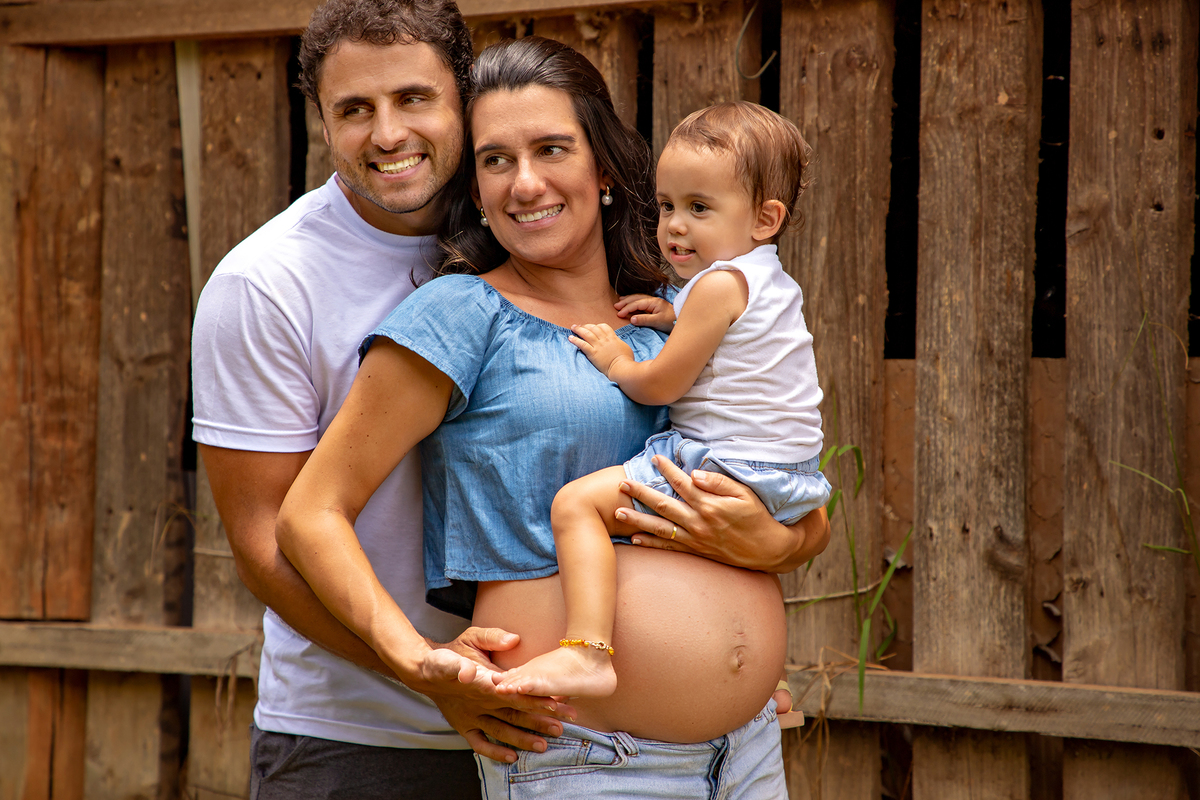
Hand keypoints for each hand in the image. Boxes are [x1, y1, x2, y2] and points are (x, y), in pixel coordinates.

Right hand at [414, 627, 576, 762]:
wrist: (423, 669)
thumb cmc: (452, 652)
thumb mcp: (471, 637)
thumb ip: (492, 637)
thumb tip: (513, 639)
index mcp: (484, 680)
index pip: (514, 690)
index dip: (535, 697)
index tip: (556, 703)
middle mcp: (479, 701)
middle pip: (513, 712)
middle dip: (538, 720)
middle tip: (562, 725)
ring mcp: (471, 715)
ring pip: (500, 730)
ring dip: (522, 738)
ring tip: (544, 745)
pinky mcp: (463, 725)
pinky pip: (479, 743)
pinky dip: (494, 752)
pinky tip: (512, 758)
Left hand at [569, 323, 634, 378]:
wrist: (622, 368)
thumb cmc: (626, 360)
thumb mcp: (625, 348)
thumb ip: (619, 343)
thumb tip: (617, 343)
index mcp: (613, 338)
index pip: (603, 327)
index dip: (597, 326)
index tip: (593, 327)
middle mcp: (604, 340)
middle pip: (593, 328)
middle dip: (586, 326)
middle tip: (580, 326)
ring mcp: (598, 346)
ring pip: (586, 334)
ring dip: (579, 329)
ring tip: (573, 327)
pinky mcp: (593, 353)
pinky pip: (582, 344)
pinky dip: (575, 340)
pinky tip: (570, 338)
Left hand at [614, 455, 829, 572]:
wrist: (768, 550)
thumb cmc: (758, 517)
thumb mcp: (745, 494)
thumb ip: (718, 482)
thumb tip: (694, 473)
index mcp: (709, 505)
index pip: (682, 483)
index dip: (666, 470)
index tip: (654, 458)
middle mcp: (698, 522)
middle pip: (663, 504)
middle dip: (641, 493)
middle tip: (621, 483)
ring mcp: (695, 538)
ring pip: (660, 528)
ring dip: (638, 519)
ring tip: (618, 512)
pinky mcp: (696, 551)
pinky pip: (669, 548)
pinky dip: (650, 544)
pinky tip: (634, 539)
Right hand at [615, 294, 675, 331]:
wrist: (682, 321)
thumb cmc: (671, 321)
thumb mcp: (657, 322)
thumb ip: (644, 319)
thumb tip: (631, 319)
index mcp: (653, 302)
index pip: (637, 304)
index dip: (627, 308)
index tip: (619, 314)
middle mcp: (653, 300)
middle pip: (636, 298)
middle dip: (625, 302)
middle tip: (616, 306)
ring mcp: (654, 303)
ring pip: (639, 298)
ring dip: (629, 300)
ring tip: (620, 301)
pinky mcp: (655, 307)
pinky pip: (642, 302)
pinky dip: (634, 302)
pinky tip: (631, 303)